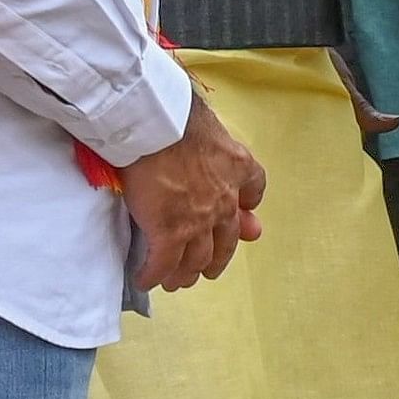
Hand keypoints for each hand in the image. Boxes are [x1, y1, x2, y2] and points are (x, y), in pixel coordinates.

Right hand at [119, 93, 265, 292]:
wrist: (156, 126)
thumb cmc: (178, 117)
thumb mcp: (215, 130)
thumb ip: (226, 153)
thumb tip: (234, 175)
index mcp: (239, 170)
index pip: (253, 191)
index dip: (245, 210)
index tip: (242, 220)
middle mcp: (224, 202)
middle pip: (225, 242)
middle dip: (215, 260)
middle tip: (206, 270)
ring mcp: (197, 222)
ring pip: (196, 259)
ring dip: (185, 273)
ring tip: (176, 281)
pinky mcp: (169, 232)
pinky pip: (163, 263)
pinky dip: (153, 275)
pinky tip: (145, 281)